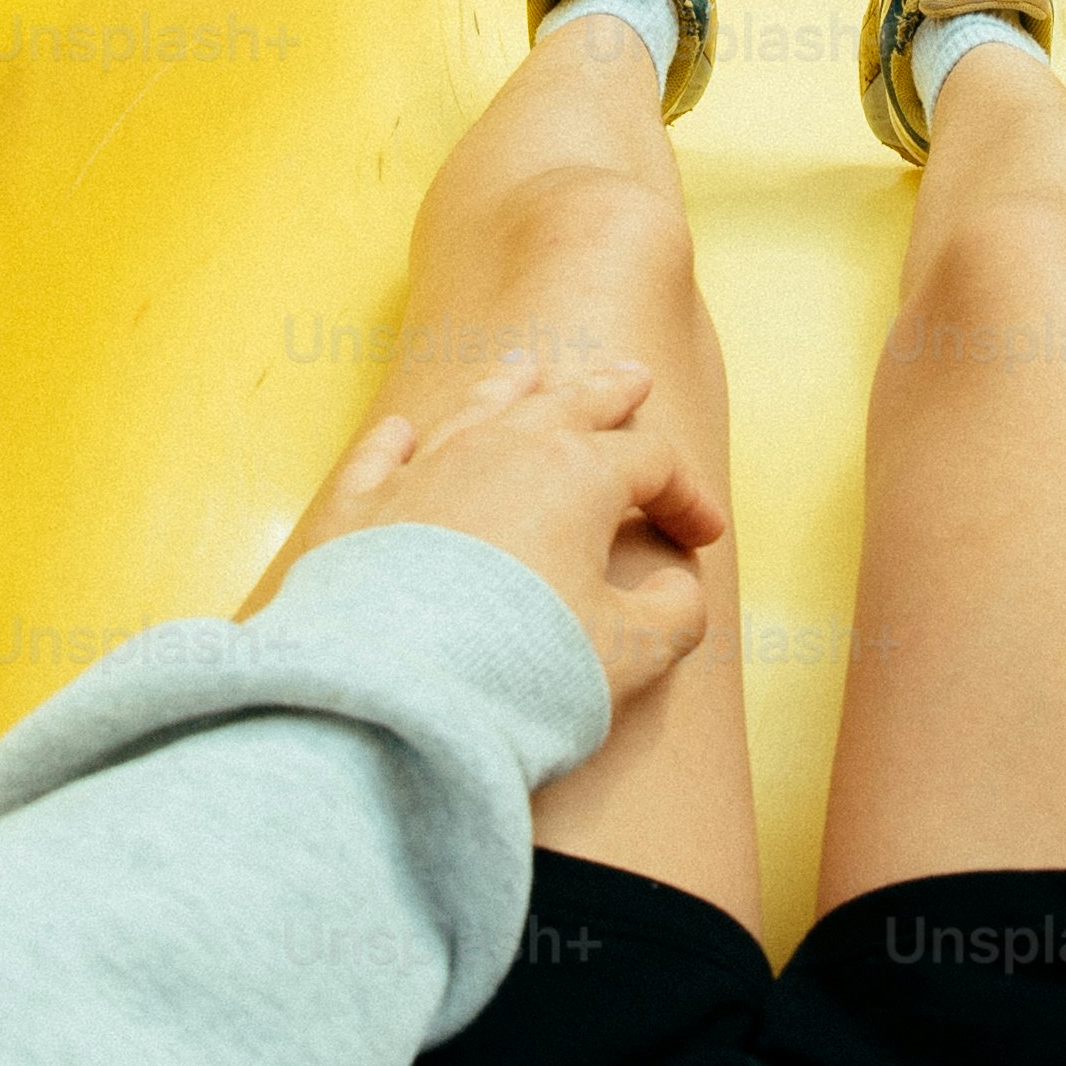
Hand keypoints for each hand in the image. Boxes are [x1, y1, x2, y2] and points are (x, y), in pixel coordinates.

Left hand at [289, 350, 725, 715]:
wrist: (393, 696)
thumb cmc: (521, 670)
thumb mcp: (630, 652)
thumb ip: (674, 613)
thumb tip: (680, 589)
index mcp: (575, 474)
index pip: (652, 463)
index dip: (687, 496)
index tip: (705, 535)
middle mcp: (499, 451)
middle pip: (567, 405)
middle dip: (607, 393)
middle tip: (633, 375)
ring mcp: (423, 472)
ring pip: (477, 410)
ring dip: (508, 389)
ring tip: (526, 369)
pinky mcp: (360, 509)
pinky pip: (380, 455)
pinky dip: (395, 440)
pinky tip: (399, 430)